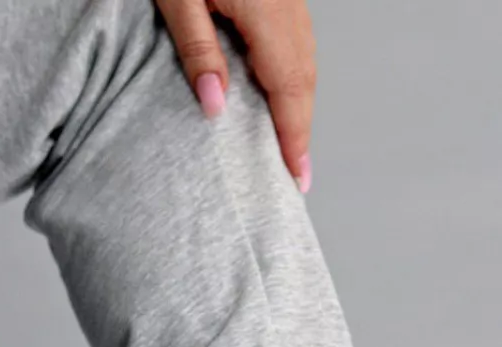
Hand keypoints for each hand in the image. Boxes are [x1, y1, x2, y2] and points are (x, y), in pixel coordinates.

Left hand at [156, 0, 316, 191]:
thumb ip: (197, 49)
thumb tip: (215, 106)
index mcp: (265, 9)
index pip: (289, 85)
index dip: (294, 134)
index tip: (296, 174)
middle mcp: (286, 1)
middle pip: (303, 77)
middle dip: (301, 128)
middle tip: (296, 173)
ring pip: (304, 59)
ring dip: (298, 103)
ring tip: (289, 142)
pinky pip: (295, 41)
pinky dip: (292, 74)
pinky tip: (279, 93)